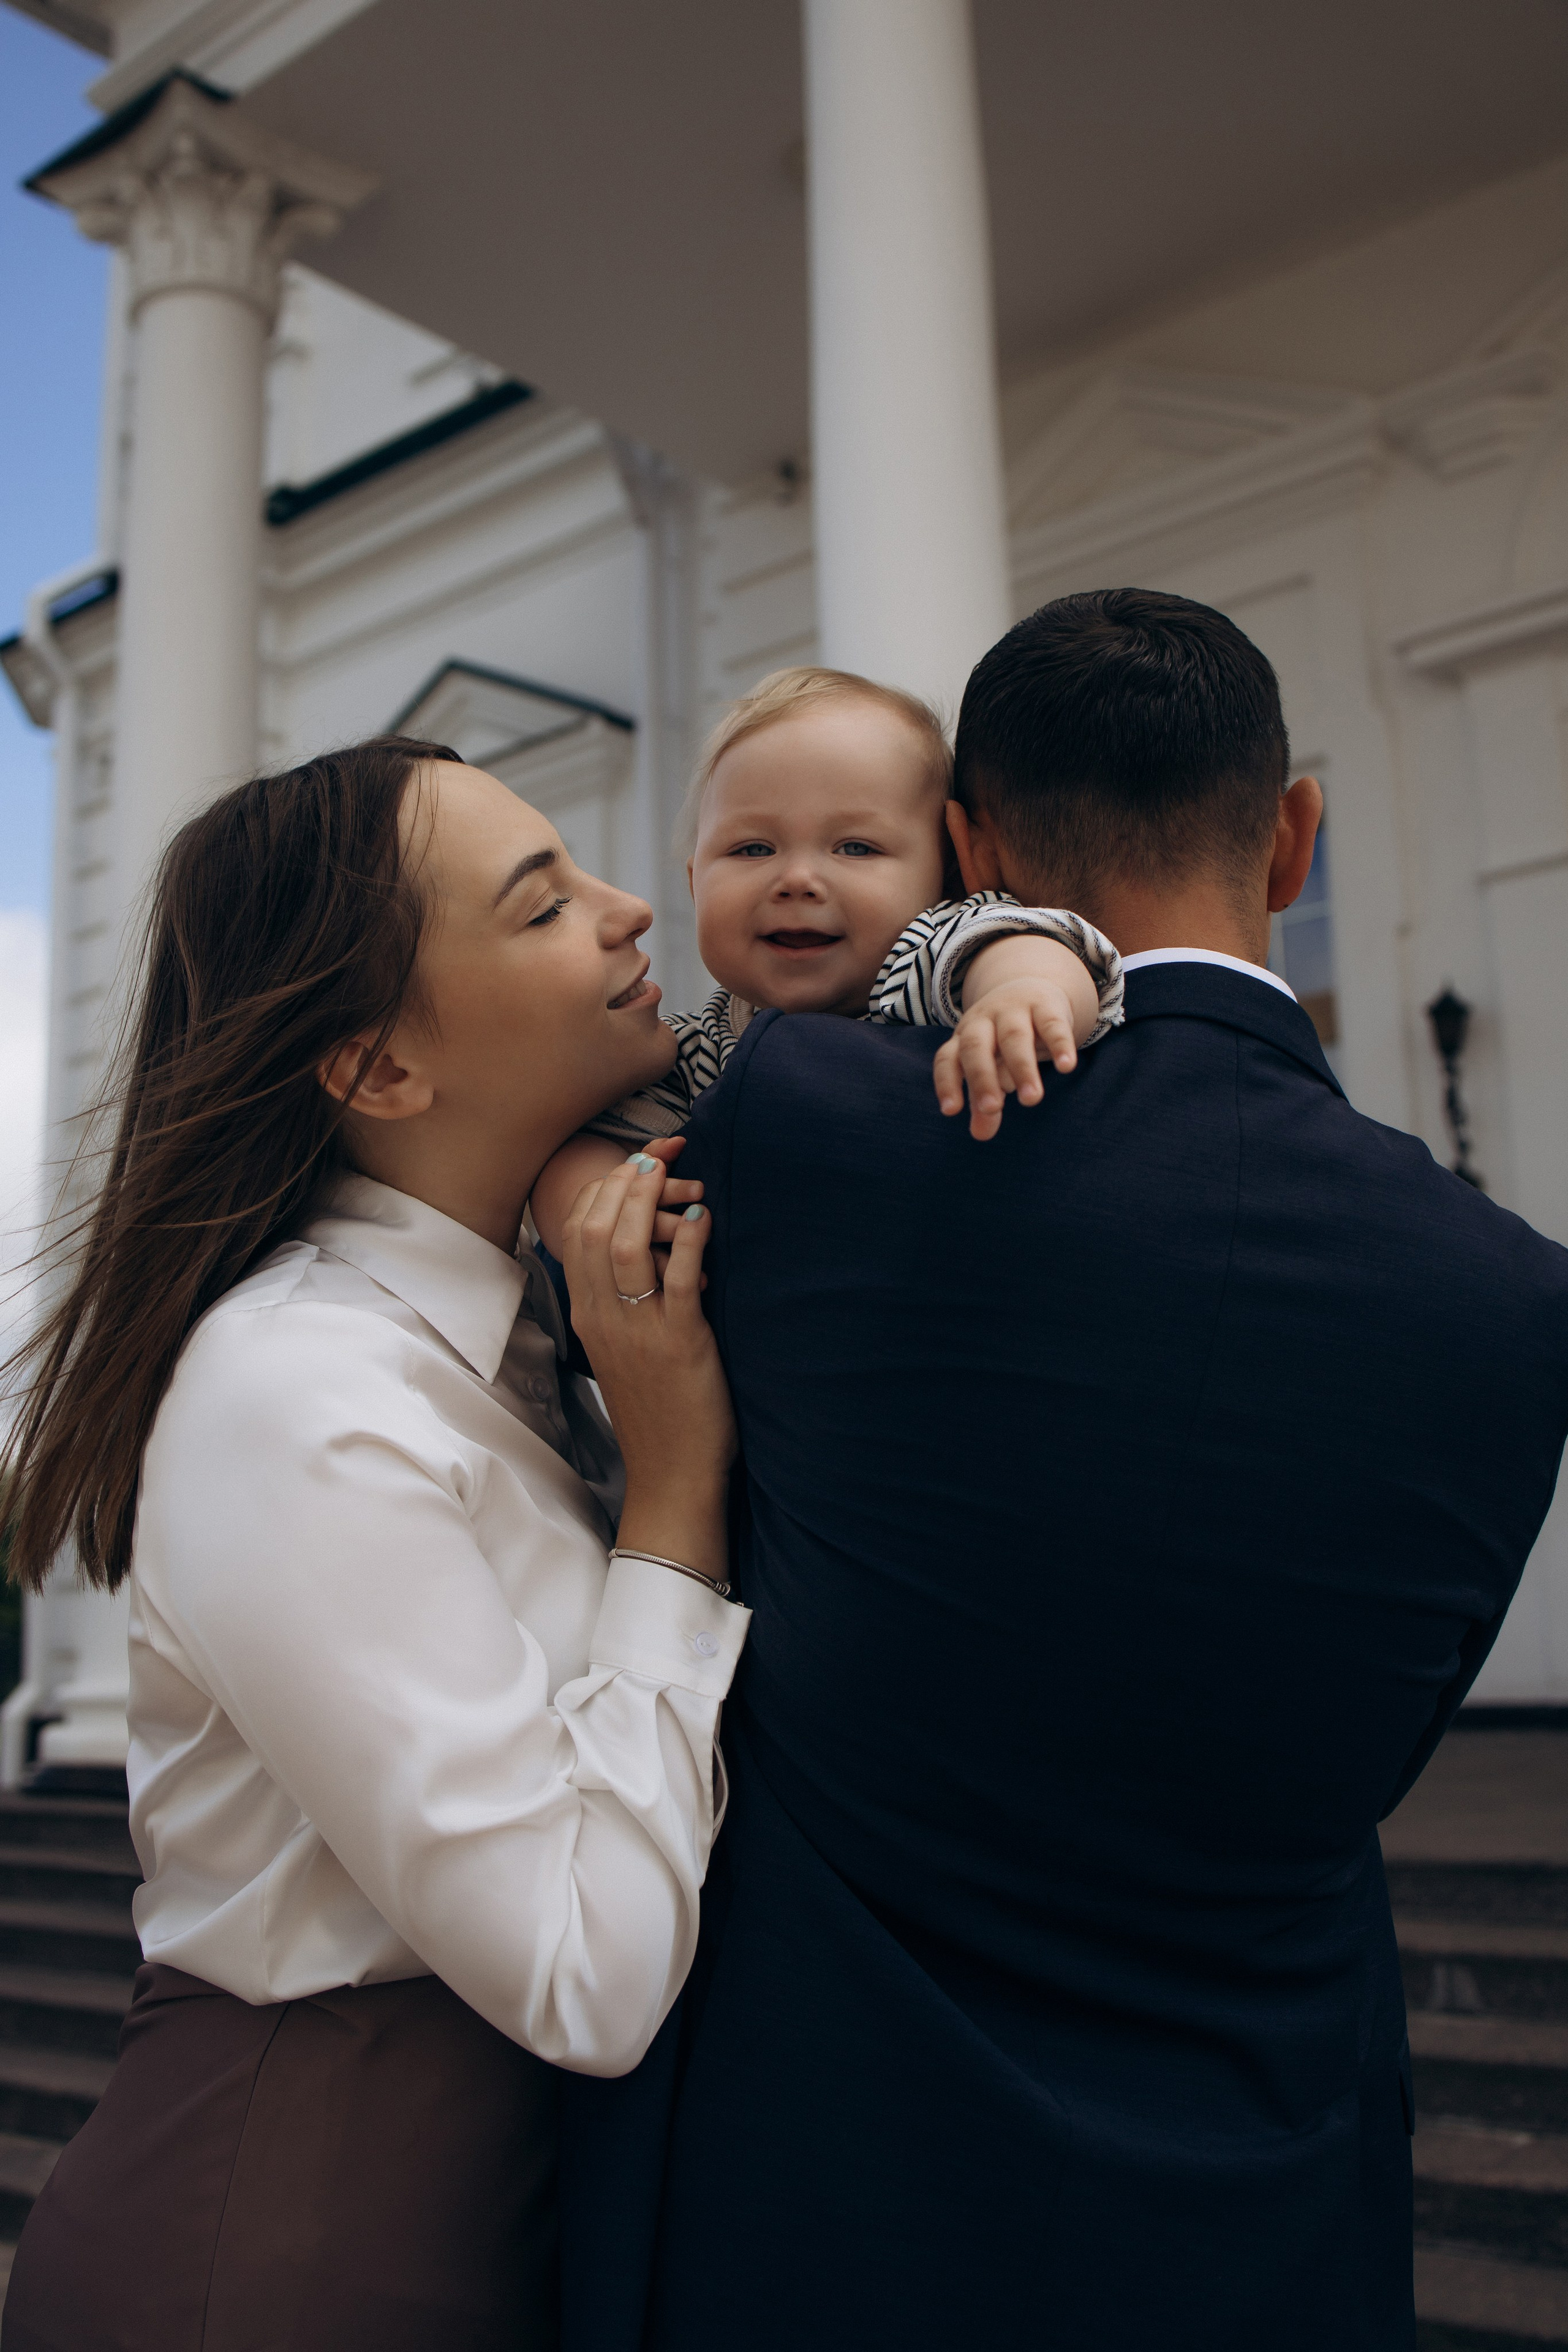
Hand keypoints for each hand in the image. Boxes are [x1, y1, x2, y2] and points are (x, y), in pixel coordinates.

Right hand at [562, 1150, 734, 1581]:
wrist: (672, 1475)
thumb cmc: (657, 1411)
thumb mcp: (623, 1351)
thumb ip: (622, 1303)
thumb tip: (645, 1252)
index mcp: (588, 1317)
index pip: (576, 1233)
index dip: (603, 1189)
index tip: (633, 1160)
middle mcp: (604, 1319)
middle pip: (594, 1230)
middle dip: (623, 1182)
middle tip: (655, 1153)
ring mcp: (638, 1332)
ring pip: (624, 1248)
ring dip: (649, 1201)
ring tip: (675, 1173)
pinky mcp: (679, 1345)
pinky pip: (678, 1282)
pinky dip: (689, 1242)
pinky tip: (703, 1218)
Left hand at [933, 976, 1082, 1141]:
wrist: (1031, 987)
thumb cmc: (1002, 1041)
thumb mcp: (991, 1068)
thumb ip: (985, 1102)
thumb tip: (980, 1135)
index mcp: (963, 1038)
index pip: (947, 1059)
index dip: (946, 1083)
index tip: (951, 1111)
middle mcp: (983, 1021)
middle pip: (975, 1047)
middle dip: (982, 1078)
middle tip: (992, 1109)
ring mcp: (1013, 1010)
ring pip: (1014, 1037)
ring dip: (1022, 1068)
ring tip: (1031, 1100)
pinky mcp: (1046, 1006)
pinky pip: (1051, 1025)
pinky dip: (1059, 1045)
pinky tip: (1067, 1067)